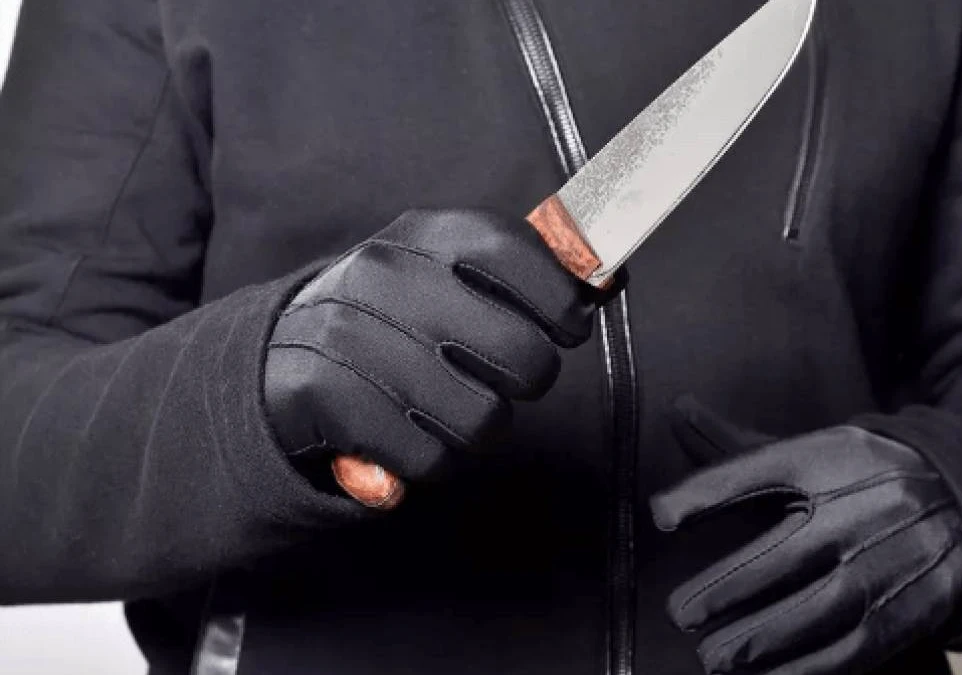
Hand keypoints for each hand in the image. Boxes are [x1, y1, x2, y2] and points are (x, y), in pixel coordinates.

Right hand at [264, 209, 597, 499]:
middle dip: (528, 378)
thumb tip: (608, 278)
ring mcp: (354, 336)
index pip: (524, 257)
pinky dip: (434, 459)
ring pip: (484, 420)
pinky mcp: (331, 400)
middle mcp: (388, 274)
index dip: (563, 303)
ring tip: (448, 401)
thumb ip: (531, 270)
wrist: (280, 350)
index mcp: (427, 232)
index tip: (567, 325)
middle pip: (524, 357)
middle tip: (502, 373)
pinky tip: (411, 430)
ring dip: (480, 425)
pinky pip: (433, 459)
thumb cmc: (395, 309)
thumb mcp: (451, 267)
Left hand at [651, 397, 961, 674]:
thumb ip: (736, 446)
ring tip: (712, 658)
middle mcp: (862, 504)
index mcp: (829, 455)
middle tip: (681, 615)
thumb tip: (675, 409)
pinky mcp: (918, 604)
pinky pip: (854, 646)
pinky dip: (804, 667)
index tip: (661, 518)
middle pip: (782, 552)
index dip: (705, 493)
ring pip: (816, 608)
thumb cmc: (860, 476)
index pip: (759, 469)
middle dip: (724, 589)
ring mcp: (893, 556)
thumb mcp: (808, 450)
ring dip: (757, 640)